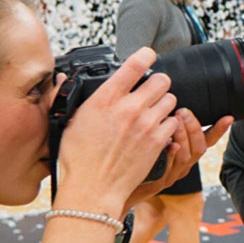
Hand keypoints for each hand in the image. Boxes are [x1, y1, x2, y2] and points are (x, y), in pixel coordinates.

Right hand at [54, 48, 183, 213]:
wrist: (93, 188)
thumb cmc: (78, 159)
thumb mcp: (73, 122)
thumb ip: (83, 100)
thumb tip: (70, 84)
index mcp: (104, 99)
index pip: (133, 65)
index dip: (145, 55)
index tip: (148, 54)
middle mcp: (128, 108)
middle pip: (160, 80)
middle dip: (157, 83)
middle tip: (152, 90)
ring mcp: (146, 124)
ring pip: (171, 99)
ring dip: (164, 102)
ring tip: (154, 111)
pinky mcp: (158, 140)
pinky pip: (174, 122)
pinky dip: (168, 124)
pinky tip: (158, 129)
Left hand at [126, 110, 232, 206]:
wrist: (113, 189)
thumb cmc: (128, 160)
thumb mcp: (148, 139)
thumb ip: (160, 124)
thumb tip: (165, 102)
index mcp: (184, 155)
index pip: (207, 141)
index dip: (218, 130)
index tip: (228, 117)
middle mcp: (181, 166)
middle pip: (200, 147)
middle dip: (194, 127)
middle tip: (183, 111)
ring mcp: (171, 175)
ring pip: (188, 157)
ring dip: (184, 136)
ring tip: (175, 122)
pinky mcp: (157, 183)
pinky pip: (170, 169)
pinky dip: (172, 155)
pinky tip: (170, 144)